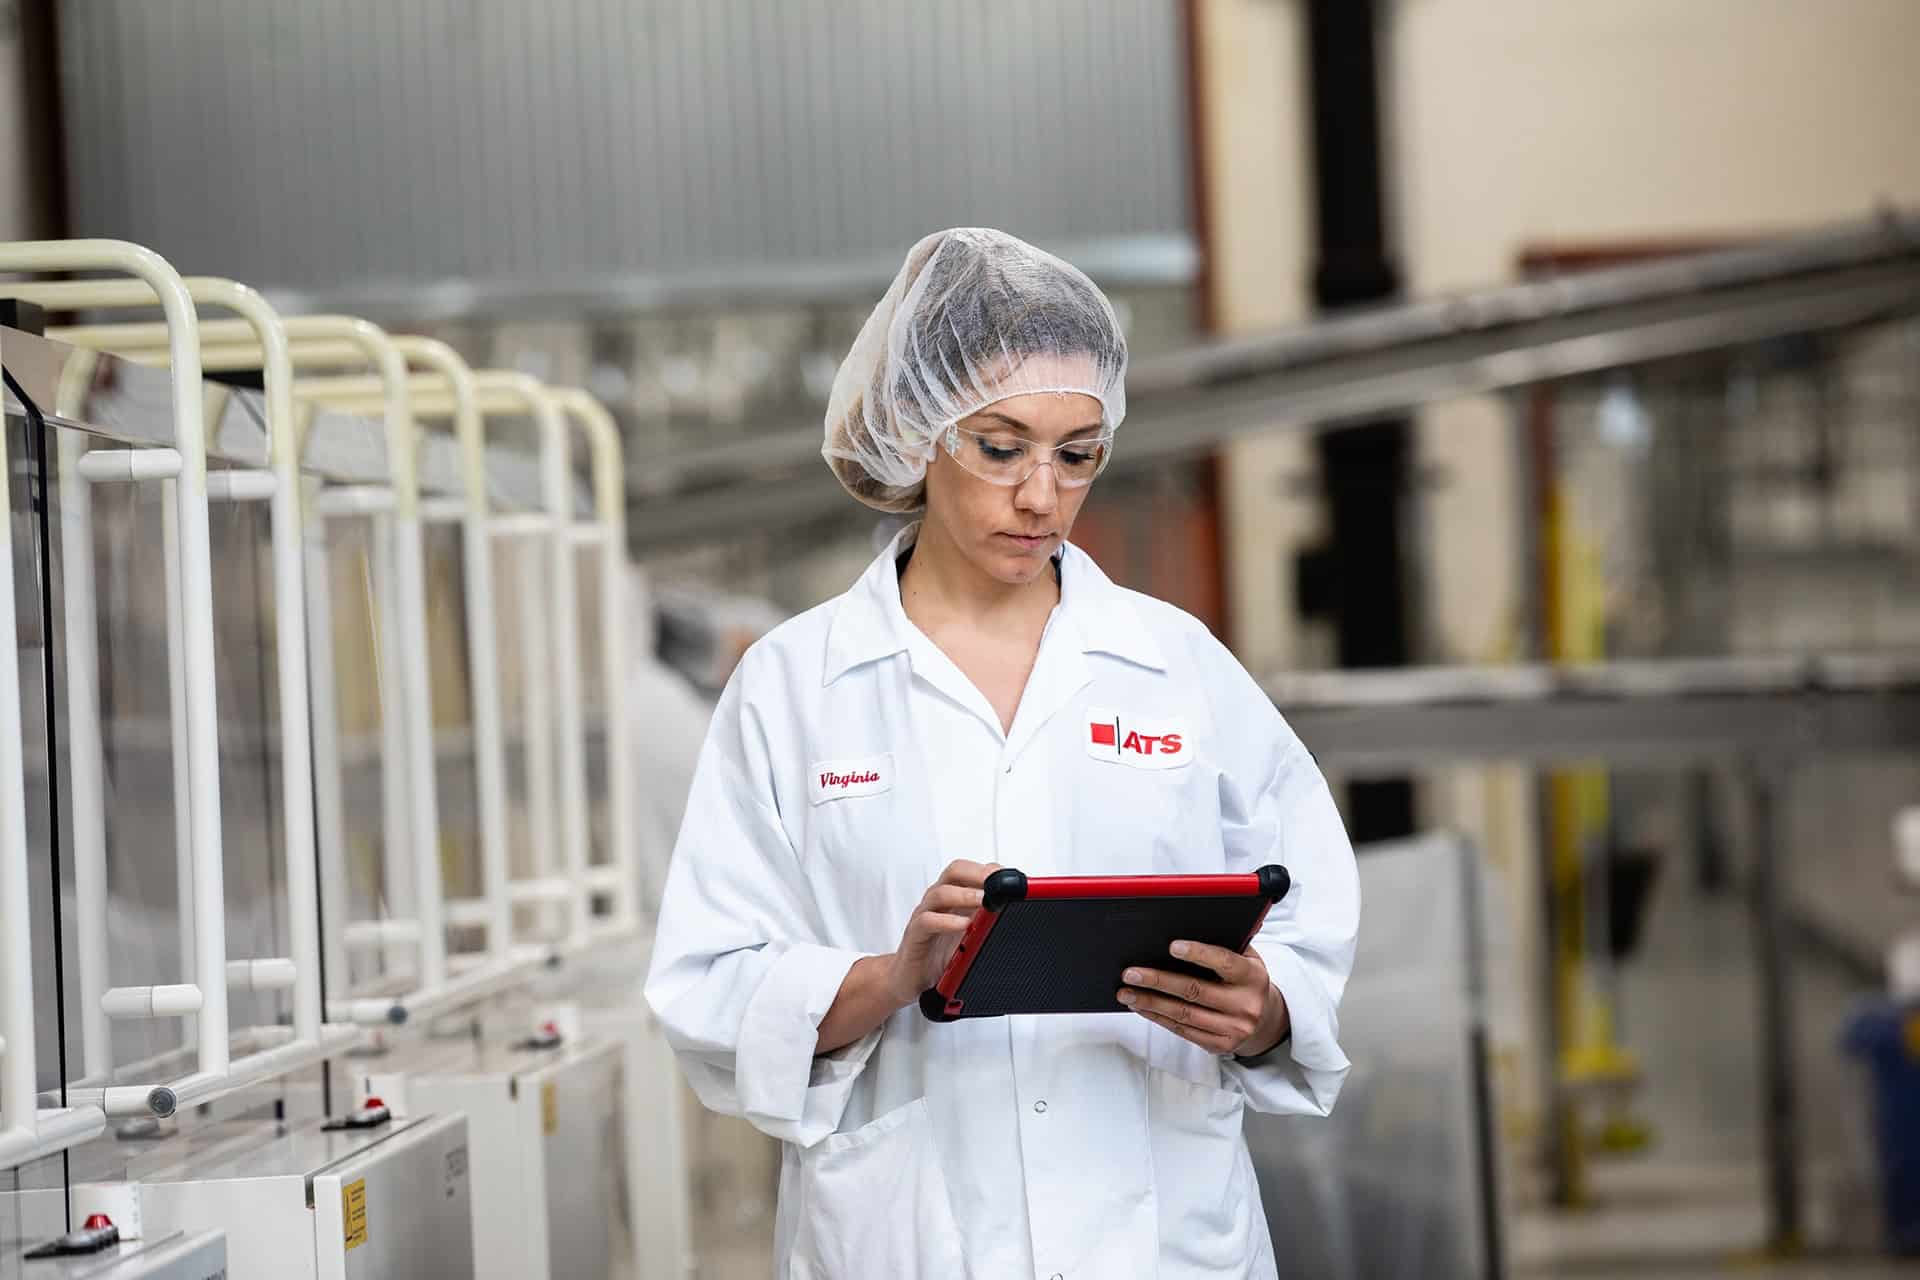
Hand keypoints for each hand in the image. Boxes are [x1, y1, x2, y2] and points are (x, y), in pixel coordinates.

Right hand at [882, 860, 999, 1007]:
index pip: (971, 871)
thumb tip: (1017, 913)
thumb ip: (989, 920)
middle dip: (979, 873)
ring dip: (966, 894)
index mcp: (954, 896)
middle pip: (955, 871)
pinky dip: (947, 921)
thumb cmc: (940, 953)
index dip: (991, 870)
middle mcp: (938, 900)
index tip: (1013, 879)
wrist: (909, 978)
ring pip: (941, 892)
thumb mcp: (972, 935)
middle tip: (999, 883)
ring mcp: (925, 915)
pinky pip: (928, 921)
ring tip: (986, 900)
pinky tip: (963, 925)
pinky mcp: (915, 935)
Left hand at [1118, 941, 1289, 1057]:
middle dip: (1158, 981)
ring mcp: (1233, 1028)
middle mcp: (1245, 1005)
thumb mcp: (1246, 958)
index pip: (1225, 962)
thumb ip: (1226, 943)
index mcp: (1252, 976)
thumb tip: (1195, 923)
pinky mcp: (1219, 1045)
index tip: (1171, 946)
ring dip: (1151, 1003)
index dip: (1198, 953)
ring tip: (1126, 993)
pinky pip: (1183, 1030)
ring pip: (1184, 1014)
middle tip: (1131, 973)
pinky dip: (1158, 1018)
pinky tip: (1142, 1007)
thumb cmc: (1246, 980)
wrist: (1266, 1020)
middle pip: (1195, 991)